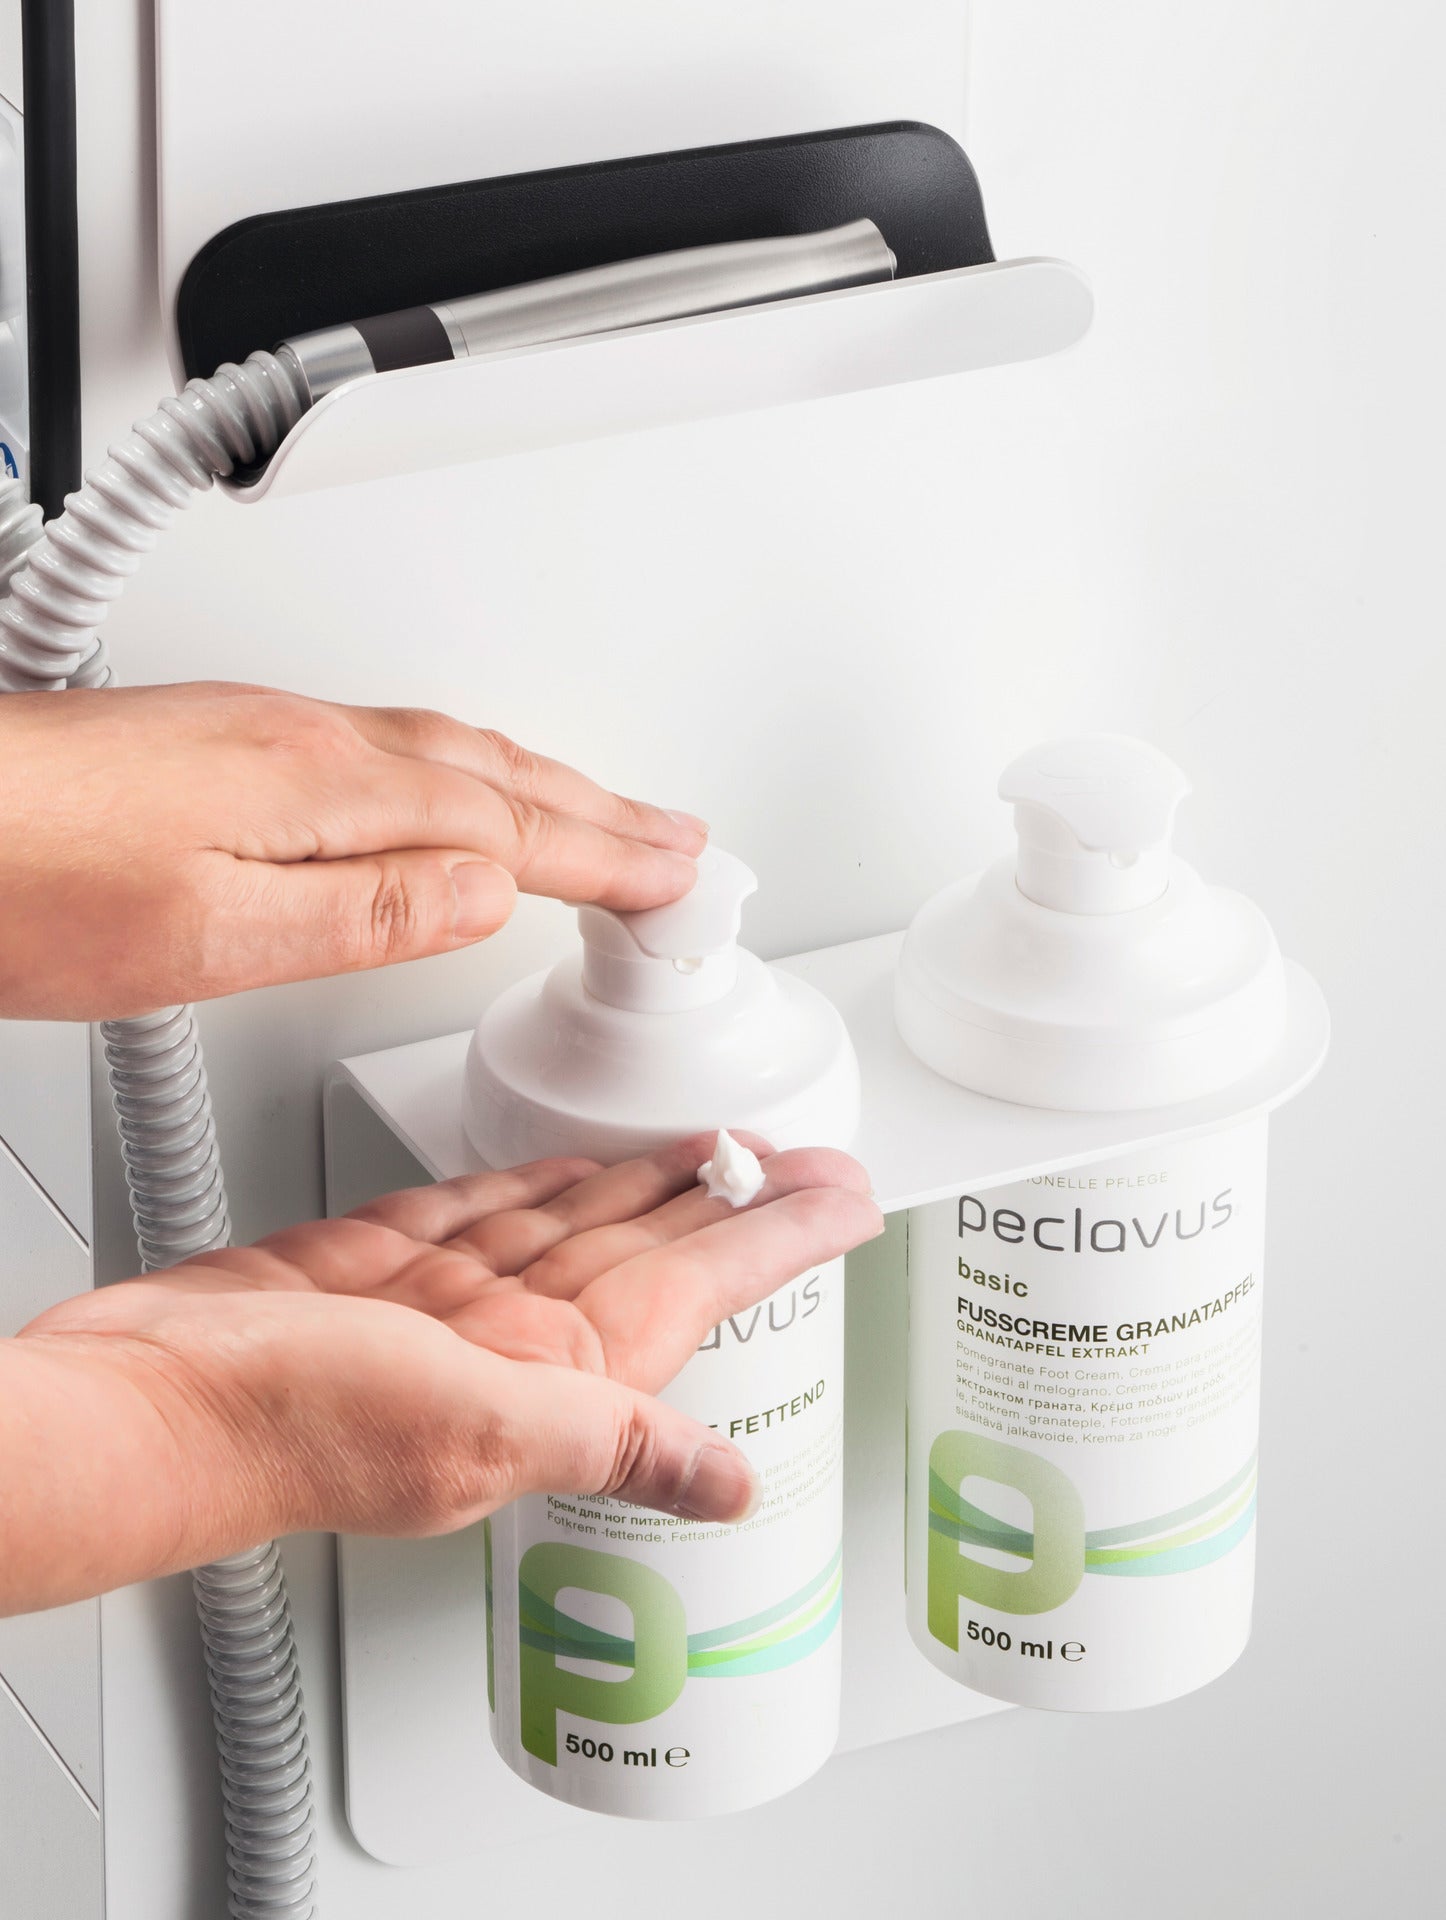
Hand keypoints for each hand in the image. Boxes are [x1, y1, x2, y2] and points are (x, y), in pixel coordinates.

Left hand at [0, 680, 706, 1018]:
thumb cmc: (21, 878)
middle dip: (602, 809)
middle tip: (679, 842)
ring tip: (605, 813)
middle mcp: (306, 739)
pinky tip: (460, 791)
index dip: (604, 857)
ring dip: (544, 783)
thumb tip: (485, 893)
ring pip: (448, 750)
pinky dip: (466, 772)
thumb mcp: (210, 935)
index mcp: (323, 787)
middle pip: (495, 770)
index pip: (508, 825)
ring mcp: (266, 731)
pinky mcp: (228, 742)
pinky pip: (393, 748)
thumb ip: (364, 913)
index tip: (676, 880)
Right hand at [3, 1136, 881, 1612]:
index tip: (842, 1199)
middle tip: (806, 1159)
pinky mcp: (377, 1264)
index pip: (696, 1288)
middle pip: (648, 1248)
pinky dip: (536, 1180)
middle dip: (734, 1202)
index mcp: (551, 1377)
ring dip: (650, 1184)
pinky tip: (574, 1165)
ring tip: (717, 1149)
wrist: (142, 1401)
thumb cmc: (284, 1429)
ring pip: (573, 1221)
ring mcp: (444, 1302)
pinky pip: (483, 1209)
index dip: (776, 1239)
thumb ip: (612, 1441)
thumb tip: (730, 1487)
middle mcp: (508, 1341)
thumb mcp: (478, 1430)